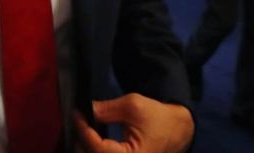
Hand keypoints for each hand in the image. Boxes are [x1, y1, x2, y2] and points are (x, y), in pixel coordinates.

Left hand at [73, 95, 193, 152]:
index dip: (83, 130)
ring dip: (86, 147)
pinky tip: (93, 140)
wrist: (177, 129)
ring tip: (84, 130)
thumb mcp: (133, 106)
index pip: (97, 148)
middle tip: (79, 121)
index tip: (77, 113)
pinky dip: (95, 150)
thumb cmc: (158, 118)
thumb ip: (107, 109)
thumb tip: (86, 110)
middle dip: (82, 140)